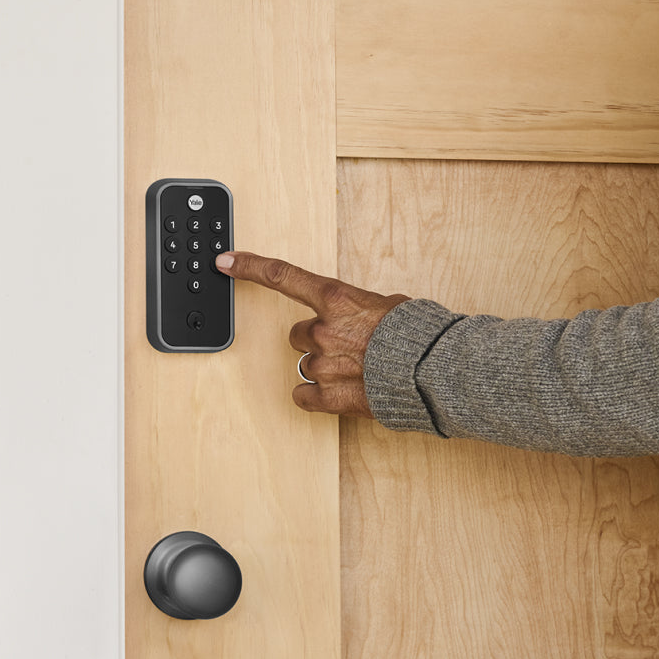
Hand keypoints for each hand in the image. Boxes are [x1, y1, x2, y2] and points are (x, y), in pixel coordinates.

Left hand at [215, 251, 409, 416]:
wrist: (432, 373)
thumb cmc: (419, 336)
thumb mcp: (391, 305)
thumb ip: (363, 308)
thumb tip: (363, 316)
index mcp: (336, 299)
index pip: (283, 276)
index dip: (250, 267)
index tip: (226, 261)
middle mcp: (322, 330)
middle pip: (299, 332)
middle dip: (318, 338)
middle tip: (348, 345)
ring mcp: (322, 365)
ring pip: (306, 363)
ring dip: (326, 366)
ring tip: (358, 370)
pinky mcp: (328, 397)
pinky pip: (304, 396)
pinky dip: (317, 396)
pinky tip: (339, 393)